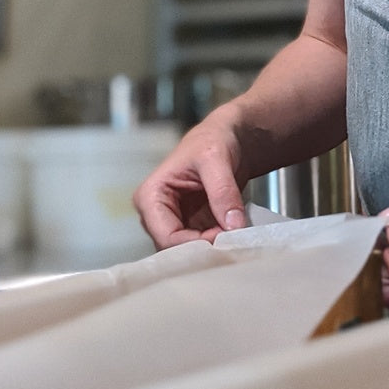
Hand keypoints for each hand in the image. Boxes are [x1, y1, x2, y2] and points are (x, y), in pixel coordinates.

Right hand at [132, 106, 249, 248]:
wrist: (230, 137)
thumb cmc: (213, 140)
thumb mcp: (216, 159)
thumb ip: (223, 191)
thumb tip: (233, 225)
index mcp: (150, 196)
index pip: (166, 236)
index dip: (195, 243)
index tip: (224, 238)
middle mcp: (156, 215)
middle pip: (175, 249)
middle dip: (204, 249)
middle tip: (233, 242)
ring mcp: (174, 222)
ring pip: (190, 251)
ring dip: (213, 249)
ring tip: (237, 240)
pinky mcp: (192, 227)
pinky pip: (203, 246)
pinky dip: (219, 245)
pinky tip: (236, 238)